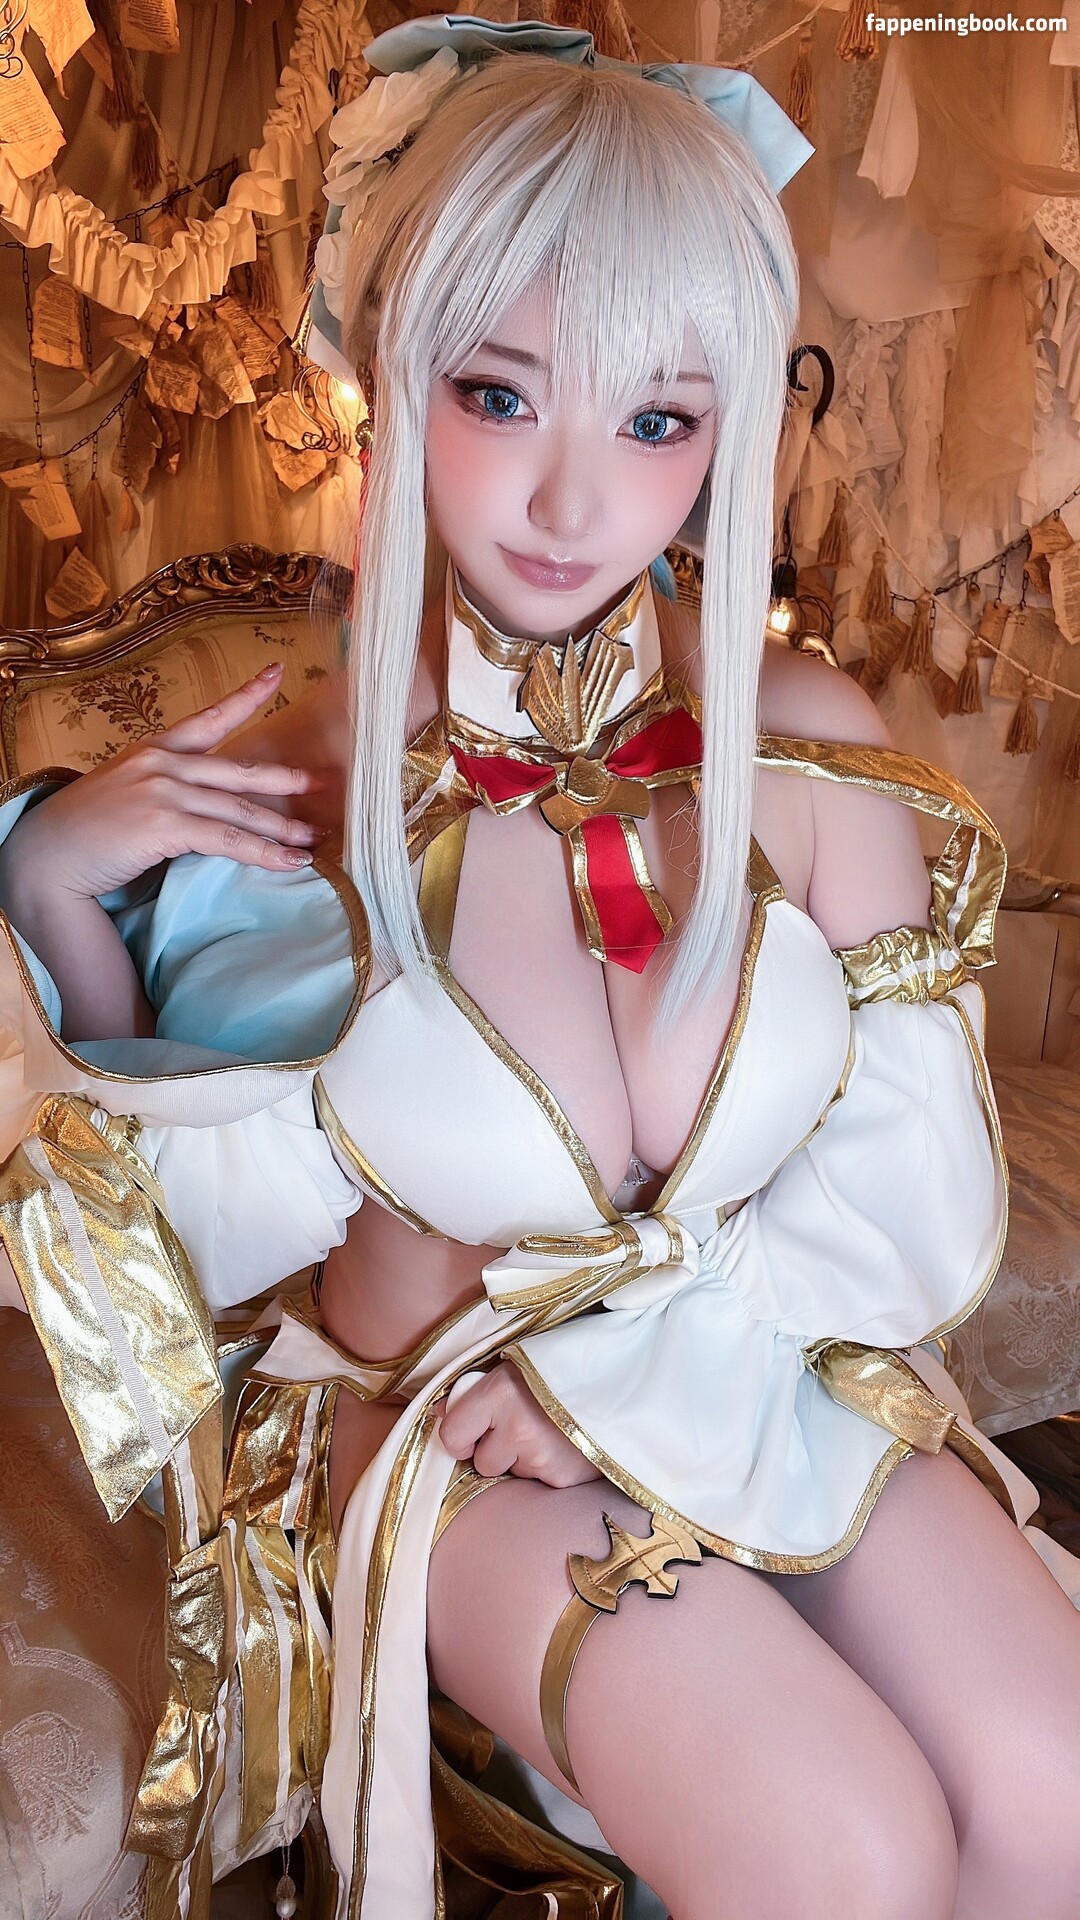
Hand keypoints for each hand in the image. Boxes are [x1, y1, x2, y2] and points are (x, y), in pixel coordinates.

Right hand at [0, 663, 322, 901]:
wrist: (46, 854)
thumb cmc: (86, 830)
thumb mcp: (127, 793)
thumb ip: (167, 789)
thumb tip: (209, 805)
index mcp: (155, 750)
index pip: (209, 718)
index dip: (246, 696)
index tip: (276, 674)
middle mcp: (163, 764)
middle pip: (240, 772)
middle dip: (287, 781)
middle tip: (325, 785)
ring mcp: (164, 792)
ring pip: (239, 810)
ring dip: (283, 829)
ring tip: (314, 840)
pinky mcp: (164, 825)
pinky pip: (226, 839)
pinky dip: (263, 853)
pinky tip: (289, 862)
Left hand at [438, 1361, 601, 1487]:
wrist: (624, 1381)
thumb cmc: (562, 1369)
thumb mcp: (516, 1366)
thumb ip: (476, 1389)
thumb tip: (439, 1413)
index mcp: (499, 1392)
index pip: (452, 1435)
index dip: (459, 1435)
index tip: (472, 1430)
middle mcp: (516, 1427)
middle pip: (482, 1462)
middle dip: (496, 1450)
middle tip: (522, 1425)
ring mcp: (541, 1456)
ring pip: (512, 1473)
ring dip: (523, 1459)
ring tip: (549, 1432)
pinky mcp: (562, 1479)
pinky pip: (539, 1483)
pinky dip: (547, 1469)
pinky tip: (565, 1446)